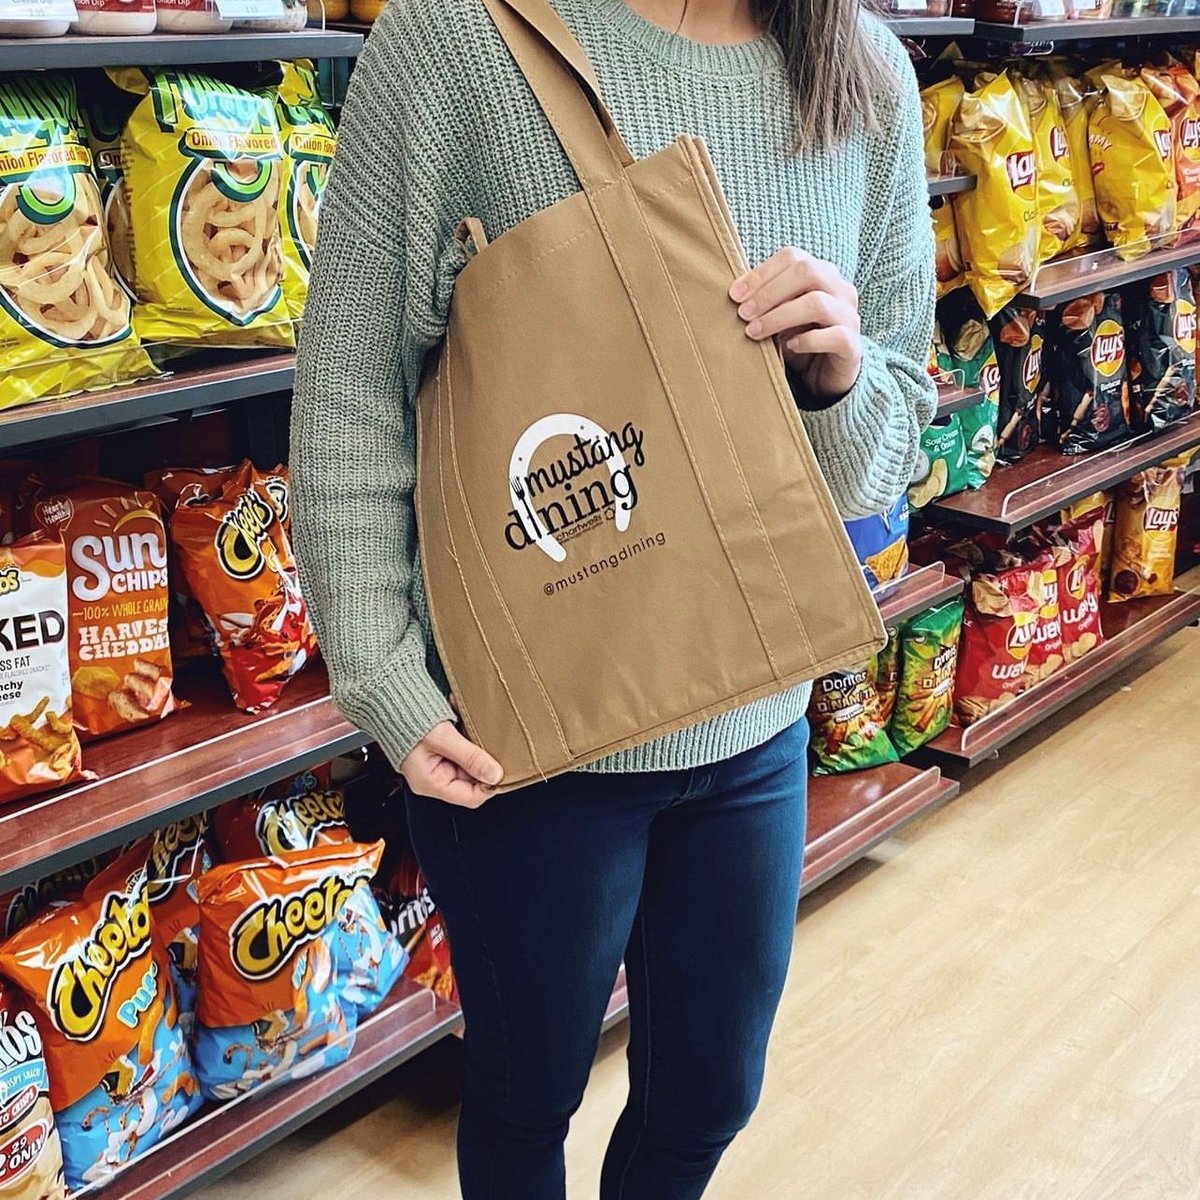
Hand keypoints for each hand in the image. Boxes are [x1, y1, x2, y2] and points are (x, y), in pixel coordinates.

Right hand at [401, 720, 503, 807]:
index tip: (503, 769)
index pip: (471, 797)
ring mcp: (436, 764)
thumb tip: (495, 775)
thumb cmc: (407, 718)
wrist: (390, 697)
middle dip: (484, 764)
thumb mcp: (443, 738)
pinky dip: (469, 740)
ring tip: (475, 733)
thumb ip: (470, 757)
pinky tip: (466, 726)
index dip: (490, 785)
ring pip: (470, 765)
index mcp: (431, 782)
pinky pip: (463, 752)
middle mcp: (433, 777)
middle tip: (492, 746)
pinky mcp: (439, 751)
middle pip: (472, 781)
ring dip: (477, 750)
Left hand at [730, 247, 862, 401]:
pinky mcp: (852, 345)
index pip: (793, 258)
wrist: (827, 375)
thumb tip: (732, 296)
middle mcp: (840, 288)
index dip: (761, 273)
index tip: (734, 295)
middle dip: (769, 293)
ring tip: (755, 332)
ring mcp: (850, 315)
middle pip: (807, 272)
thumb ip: (763, 302)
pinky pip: (834, 336)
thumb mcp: (778, 316)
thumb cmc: (798, 338)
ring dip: (780, 316)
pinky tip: (789, 346)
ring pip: (817, 303)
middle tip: (743, 314)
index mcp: (821, 273)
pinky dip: (808, 340)